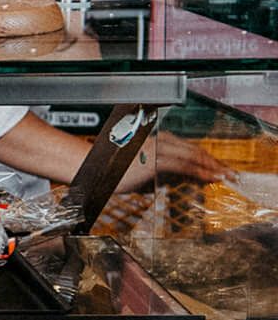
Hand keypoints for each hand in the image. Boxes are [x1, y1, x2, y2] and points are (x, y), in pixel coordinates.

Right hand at [116, 134, 234, 193]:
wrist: (90, 168)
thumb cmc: (109, 169)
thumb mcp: (137, 168)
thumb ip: (157, 170)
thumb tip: (172, 179)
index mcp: (155, 140)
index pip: (187, 148)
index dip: (205, 157)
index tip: (217, 166)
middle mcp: (157, 141)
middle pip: (194, 150)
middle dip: (214, 162)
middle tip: (229, 172)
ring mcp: (155, 150)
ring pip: (192, 156)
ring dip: (212, 167)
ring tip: (225, 175)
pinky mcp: (153, 161)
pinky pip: (183, 166)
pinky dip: (200, 171)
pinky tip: (210, 177)